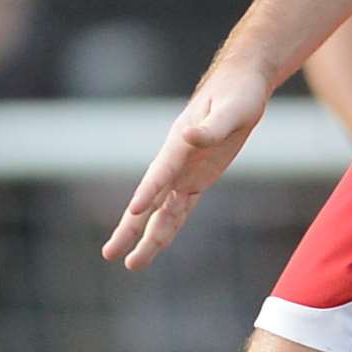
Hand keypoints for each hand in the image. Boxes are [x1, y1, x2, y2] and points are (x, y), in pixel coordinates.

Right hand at [101, 63, 268, 269]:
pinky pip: (181, 207)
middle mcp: (176, 162)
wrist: (242, 86)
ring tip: (132, 264)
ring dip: (148, 236)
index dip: (148, 191)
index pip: (161, 172)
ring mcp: (185, 172)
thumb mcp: (233, 108)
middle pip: (149, 200)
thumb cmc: (238, 94)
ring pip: (162, 211)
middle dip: (130, 227)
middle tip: (109, 254)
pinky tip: (156, 245)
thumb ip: (212, 126)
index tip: (134, 211)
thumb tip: (189, 135)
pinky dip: (168, 226)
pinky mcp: (198, 179)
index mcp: (179, 144)